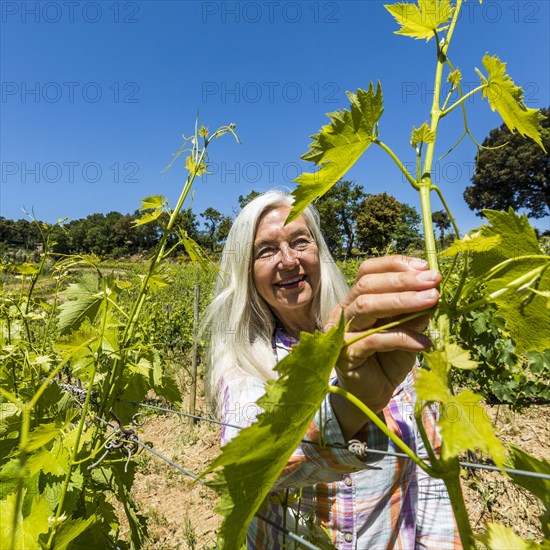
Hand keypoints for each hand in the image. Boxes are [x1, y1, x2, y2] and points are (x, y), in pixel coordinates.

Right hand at [325, 256, 440, 438]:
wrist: (374, 393)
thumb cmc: (388, 357)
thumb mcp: (407, 329)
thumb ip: (414, 311)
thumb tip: (432, 291)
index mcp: (354, 299)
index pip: (368, 271)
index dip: (394, 264)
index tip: (425, 267)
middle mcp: (343, 311)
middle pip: (366, 285)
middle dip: (402, 280)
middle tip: (433, 281)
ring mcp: (341, 332)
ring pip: (366, 306)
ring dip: (402, 301)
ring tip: (431, 301)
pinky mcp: (345, 354)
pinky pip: (373, 340)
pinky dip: (401, 338)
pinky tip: (424, 342)